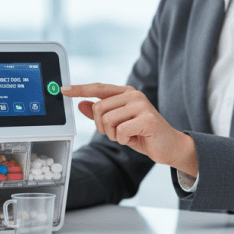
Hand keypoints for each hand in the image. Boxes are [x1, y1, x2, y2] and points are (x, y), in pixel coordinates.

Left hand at [61, 83, 198, 176]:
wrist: (170, 146)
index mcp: (126, 93)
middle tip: (117, 133)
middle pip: (99, 108)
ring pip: (108, 120)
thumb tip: (81, 104)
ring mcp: (142, 106)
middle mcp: (134, 95)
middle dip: (103, 127)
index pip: (99, 88)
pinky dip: (124, 140)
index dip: (80, 89)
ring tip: (128, 136)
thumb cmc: (144, 134)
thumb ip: (101, 113)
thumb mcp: (118, 124)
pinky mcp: (147, 119)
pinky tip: (135, 139)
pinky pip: (121, 131)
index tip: (63, 90)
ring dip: (114, 135)